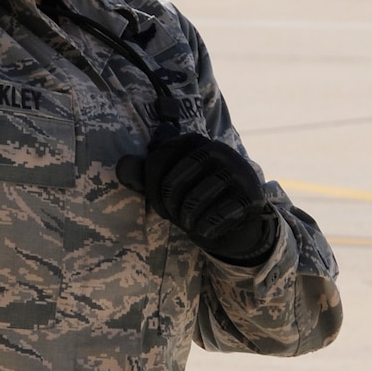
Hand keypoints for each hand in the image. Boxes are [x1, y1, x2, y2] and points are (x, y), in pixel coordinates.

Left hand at [117, 131, 279, 264]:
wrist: (237, 221)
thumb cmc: (196, 199)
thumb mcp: (167, 186)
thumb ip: (143, 175)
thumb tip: (121, 166)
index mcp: (193, 141)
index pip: (156, 161)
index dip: (151, 190)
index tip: (160, 204)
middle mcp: (217, 149)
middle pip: (172, 184)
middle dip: (169, 208)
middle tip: (178, 216)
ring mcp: (237, 171)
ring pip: (193, 203)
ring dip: (187, 221)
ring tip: (192, 222)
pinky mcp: (251, 196)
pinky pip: (215, 217)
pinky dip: (206, 229)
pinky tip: (209, 228)